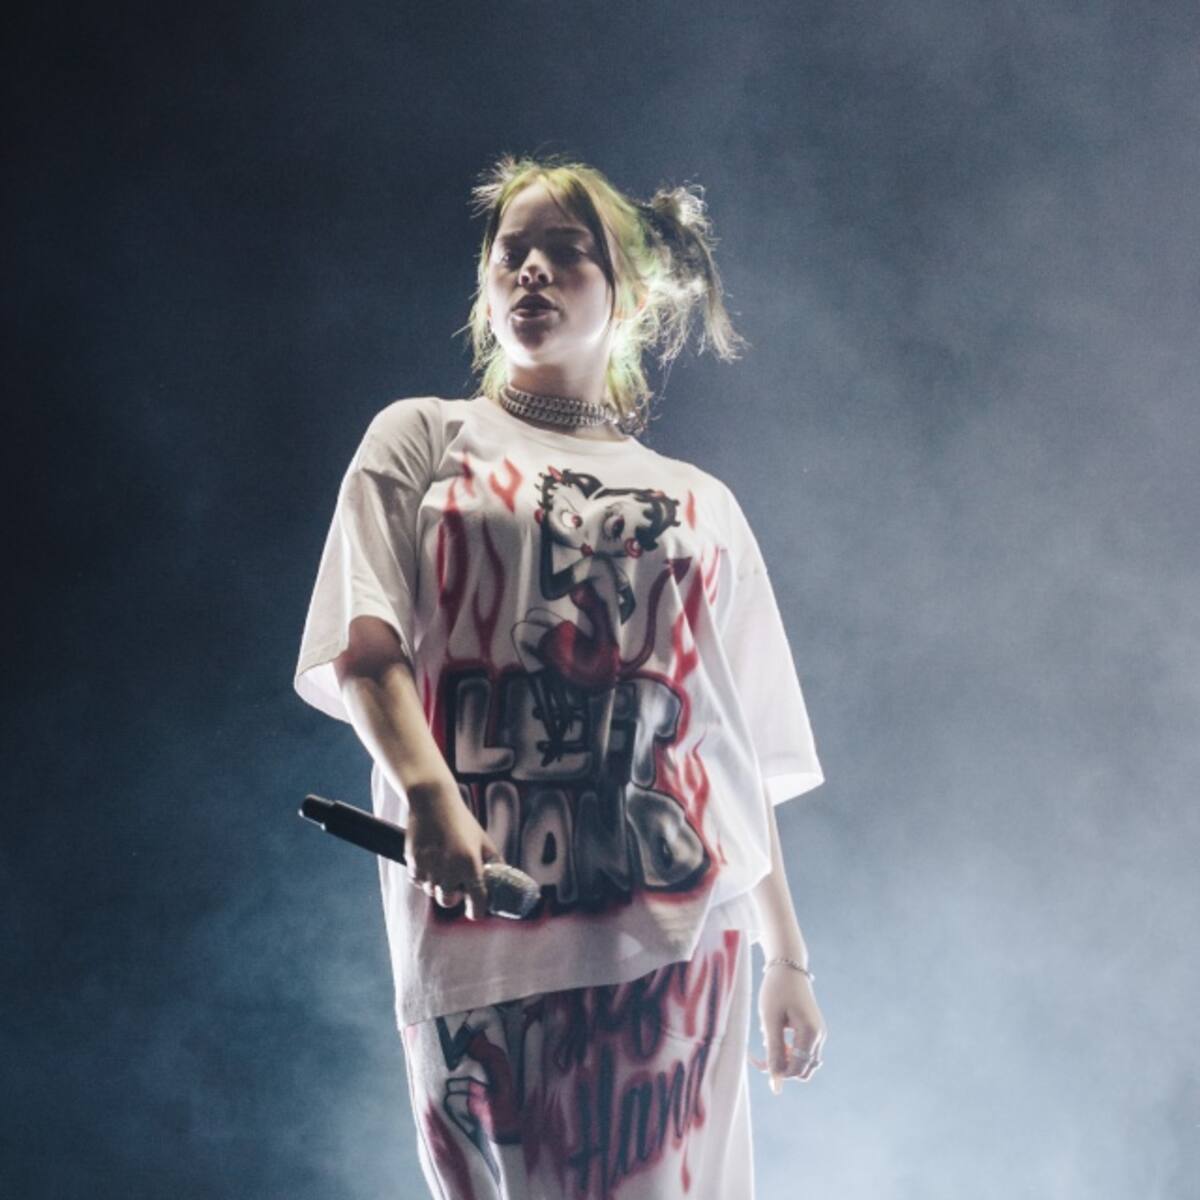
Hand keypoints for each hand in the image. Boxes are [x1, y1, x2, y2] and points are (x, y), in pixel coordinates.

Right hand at [404, 786, 501, 920]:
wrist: (433, 801)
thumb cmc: (461, 820)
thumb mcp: (483, 840)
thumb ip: (494, 862)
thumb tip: (502, 880)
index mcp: (470, 864)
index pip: (476, 901)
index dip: (477, 910)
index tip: (475, 911)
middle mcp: (449, 869)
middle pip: (449, 901)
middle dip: (453, 895)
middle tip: (456, 883)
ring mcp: (429, 867)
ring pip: (431, 891)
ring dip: (437, 883)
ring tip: (441, 863)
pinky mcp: (413, 862)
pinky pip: (417, 880)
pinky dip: (423, 875)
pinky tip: (429, 860)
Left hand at [749, 965, 825, 1092]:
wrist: (787, 966)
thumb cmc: (776, 990)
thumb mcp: (770, 1020)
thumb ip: (773, 1051)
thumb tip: (776, 1082)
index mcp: (810, 1033)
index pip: (796, 1069)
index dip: (777, 1072)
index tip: (757, 1061)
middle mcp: (819, 1036)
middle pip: (802, 1070)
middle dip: (781, 1068)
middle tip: (758, 1055)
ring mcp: (818, 1033)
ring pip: (802, 1062)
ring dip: (784, 1060)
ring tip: (765, 1042)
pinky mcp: (813, 1030)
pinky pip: (802, 1051)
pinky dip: (787, 1051)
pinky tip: (773, 1036)